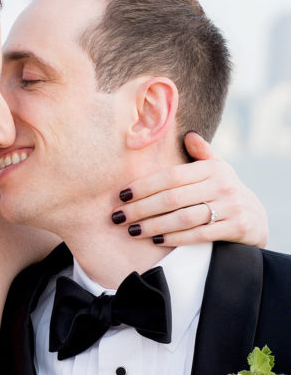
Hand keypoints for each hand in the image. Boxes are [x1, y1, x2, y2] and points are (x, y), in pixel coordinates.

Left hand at [112, 132, 268, 247]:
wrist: (256, 218)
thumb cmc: (224, 190)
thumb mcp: (217, 168)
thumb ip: (201, 153)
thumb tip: (187, 134)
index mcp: (212, 169)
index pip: (171, 176)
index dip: (145, 185)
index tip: (122, 194)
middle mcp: (221, 185)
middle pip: (173, 198)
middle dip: (142, 208)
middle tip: (118, 216)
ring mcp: (229, 207)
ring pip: (183, 218)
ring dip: (154, 225)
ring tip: (132, 230)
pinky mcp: (235, 227)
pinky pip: (199, 234)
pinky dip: (175, 238)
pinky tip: (156, 240)